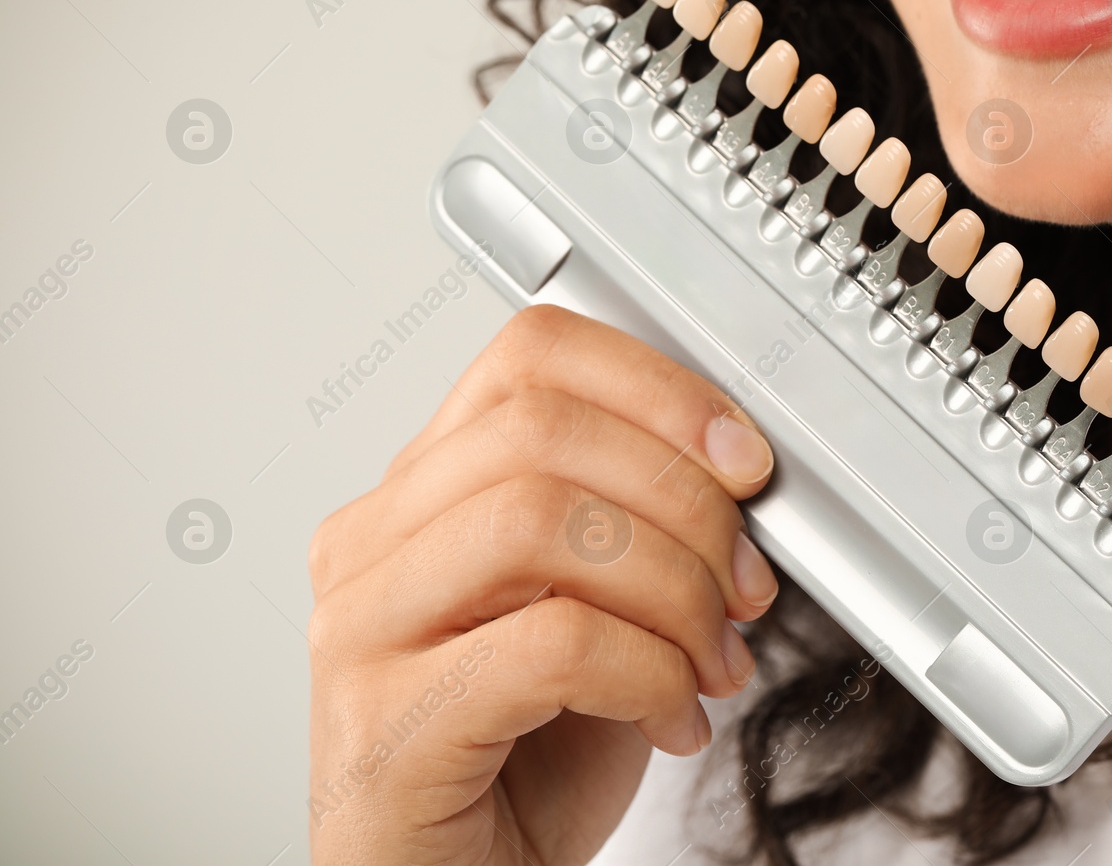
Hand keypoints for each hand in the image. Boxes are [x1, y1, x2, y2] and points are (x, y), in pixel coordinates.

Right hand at [306, 305, 779, 864]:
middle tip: (741, 579)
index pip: (530, 357)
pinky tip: (671, 716)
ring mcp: (365, 628)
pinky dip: (648, 673)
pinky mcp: (387, 721)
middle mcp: (375, 542)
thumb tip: (737, 478)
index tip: (741, 455)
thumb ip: (633, 527)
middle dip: (684, 498)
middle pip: (541, 429)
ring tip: (711, 657)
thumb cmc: (521, 757)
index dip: (657, 388)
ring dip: (671, 587)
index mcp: (424, 490)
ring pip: (540, 519)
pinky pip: (551, 644)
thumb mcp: (592, 609)